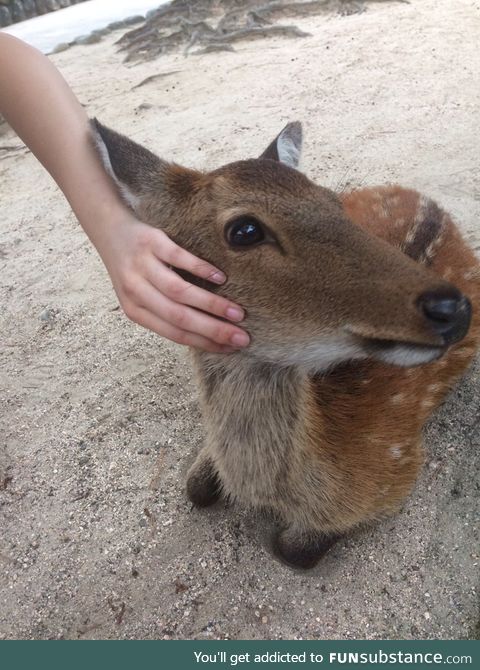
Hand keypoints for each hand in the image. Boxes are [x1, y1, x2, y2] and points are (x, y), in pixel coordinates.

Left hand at [96, 210, 249, 352]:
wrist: (110, 231)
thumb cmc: (134, 270)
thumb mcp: (143, 296)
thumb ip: (166, 313)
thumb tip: (209, 333)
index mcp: (135, 311)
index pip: (175, 334)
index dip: (205, 343)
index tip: (232, 348)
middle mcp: (135, 292)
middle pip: (179, 317)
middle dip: (213, 329)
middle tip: (242, 336)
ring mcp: (142, 266)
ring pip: (179, 292)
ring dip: (211, 304)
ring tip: (236, 312)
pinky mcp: (150, 242)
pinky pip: (178, 258)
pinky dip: (201, 269)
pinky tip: (220, 278)